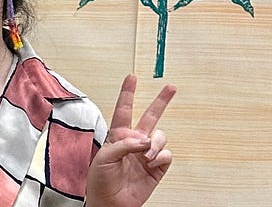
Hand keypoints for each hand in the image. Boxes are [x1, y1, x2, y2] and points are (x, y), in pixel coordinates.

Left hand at [85, 74, 175, 206]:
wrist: (110, 203)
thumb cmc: (100, 181)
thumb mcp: (104, 157)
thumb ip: (124, 144)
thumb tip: (146, 140)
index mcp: (118, 136)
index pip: (124, 110)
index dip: (128, 93)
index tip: (132, 78)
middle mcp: (135, 142)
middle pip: (151, 116)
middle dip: (161, 101)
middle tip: (171, 88)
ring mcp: (147, 154)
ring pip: (160, 136)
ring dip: (155, 143)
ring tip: (146, 154)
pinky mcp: (157, 167)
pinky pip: (166, 154)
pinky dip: (160, 156)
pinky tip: (151, 162)